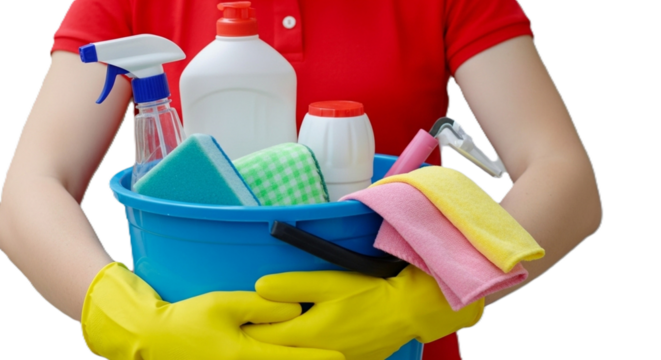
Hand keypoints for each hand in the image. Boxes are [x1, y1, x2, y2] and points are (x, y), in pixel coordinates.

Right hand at [81, 262, 344, 359]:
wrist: (154, 341)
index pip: (291, 358)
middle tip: (340, 357)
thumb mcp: (226, 304)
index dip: (318, 359)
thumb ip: (262, 306)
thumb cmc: (189, 319)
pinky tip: (287, 356)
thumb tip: (295, 309)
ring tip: (319, 357)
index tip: (341, 357)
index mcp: (245, 354)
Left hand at [243, 265, 482, 359]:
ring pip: (296, 357)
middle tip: (253, 325)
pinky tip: (306, 338)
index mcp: (307, 335)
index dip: (250, 326)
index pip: (264, 336)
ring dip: (284, 346)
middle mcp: (315, 355)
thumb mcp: (328, 282)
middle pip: (276, 352)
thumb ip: (291, 285)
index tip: (241, 317)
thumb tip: (258, 287)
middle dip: (263, 338)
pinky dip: (304, 351)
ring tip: (277, 330)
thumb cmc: (367, 293)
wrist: (406, 312)